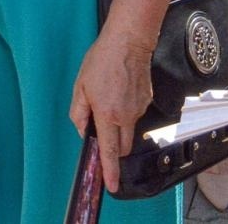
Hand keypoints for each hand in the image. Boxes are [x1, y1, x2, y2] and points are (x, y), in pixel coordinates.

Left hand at [68, 33, 153, 194]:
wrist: (129, 41)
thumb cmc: (102, 61)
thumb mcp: (80, 86)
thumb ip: (79, 112)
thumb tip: (83, 130)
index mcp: (107, 115)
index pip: (109, 151)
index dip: (110, 171)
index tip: (111, 185)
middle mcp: (126, 116)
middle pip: (123, 146)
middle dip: (113, 148)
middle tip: (101, 131)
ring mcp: (140, 109)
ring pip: (129, 129)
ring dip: (119, 125)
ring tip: (109, 98)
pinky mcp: (148, 100)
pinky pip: (135, 113)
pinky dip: (126, 110)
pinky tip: (120, 90)